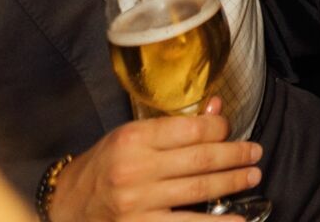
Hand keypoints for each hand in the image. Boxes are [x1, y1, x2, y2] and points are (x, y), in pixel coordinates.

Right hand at [48, 99, 261, 221]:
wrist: (63, 207)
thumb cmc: (103, 167)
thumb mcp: (131, 136)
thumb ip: (174, 126)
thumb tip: (217, 109)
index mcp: (133, 139)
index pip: (192, 129)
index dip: (220, 127)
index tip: (231, 129)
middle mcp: (135, 170)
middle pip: (201, 160)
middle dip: (236, 156)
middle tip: (255, 152)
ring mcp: (137, 203)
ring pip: (199, 190)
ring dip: (232, 183)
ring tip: (252, 177)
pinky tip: (237, 220)